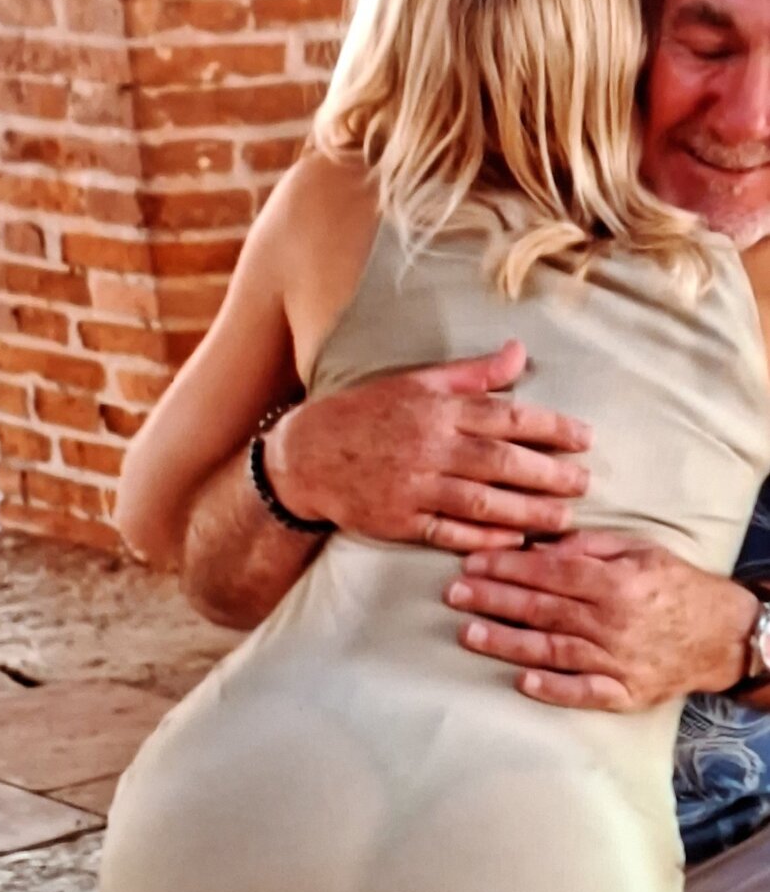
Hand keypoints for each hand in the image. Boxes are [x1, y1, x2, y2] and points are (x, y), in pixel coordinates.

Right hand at [264, 340, 592, 552]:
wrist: (306, 455)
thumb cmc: (366, 413)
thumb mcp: (417, 382)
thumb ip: (472, 374)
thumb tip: (518, 352)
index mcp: (437, 409)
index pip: (506, 416)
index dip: (551, 427)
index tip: (585, 438)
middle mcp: (430, 447)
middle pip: (502, 462)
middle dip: (550, 474)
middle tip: (585, 482)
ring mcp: (414, 486)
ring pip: (483, 501)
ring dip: (528, 511)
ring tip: (564, 517)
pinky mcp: (400, 520)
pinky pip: (450, 532)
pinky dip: (484, 538)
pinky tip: (514, 539)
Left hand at [446, 530, 758, 710]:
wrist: (723, 635)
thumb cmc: (674, 584)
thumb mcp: (638, 549)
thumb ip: (587, 546)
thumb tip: (538, 546)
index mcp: (615, 582)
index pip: (548, 573)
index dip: (505, 567)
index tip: (470, 563)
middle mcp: (613, 622)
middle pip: (541, 609)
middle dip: (492, 600)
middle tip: (453, 594)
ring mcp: (618, 661)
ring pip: (552, 650)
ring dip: (506, 642)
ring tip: (467, 633)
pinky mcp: (625, 693)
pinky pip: (584, 693)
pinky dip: (553, 689)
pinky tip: (521, 683)